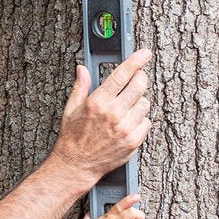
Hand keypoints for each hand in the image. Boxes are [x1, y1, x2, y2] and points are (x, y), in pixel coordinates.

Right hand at [52, 49, 151, 187]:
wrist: (77, 164)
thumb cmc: (73, 137)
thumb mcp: (71, 109)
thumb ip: (80, 87)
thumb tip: (82, 69)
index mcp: (97, 102)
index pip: (121, 75)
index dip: (136, 61)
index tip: (144, 54)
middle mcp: (113, 113)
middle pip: (139, 85)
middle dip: (140, 79)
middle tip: (136, 79)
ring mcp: (125, 128)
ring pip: (145, 103)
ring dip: (139, 101)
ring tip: (126, 108)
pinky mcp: (133, 141)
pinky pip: (147, 122)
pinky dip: (140, 120)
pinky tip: (127, 123)